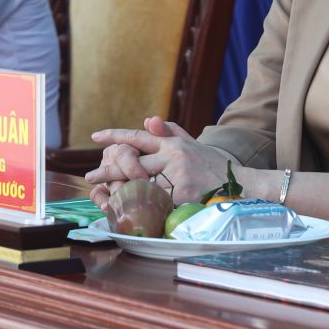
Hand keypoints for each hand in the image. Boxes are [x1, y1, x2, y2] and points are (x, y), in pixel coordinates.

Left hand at [85, 116, 229, 209]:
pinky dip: (140, 205)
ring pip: (141, 182)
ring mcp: (178, 175)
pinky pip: (156, 200)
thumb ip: (168, 132)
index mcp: (172, 142)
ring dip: (119, 189)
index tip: (95, 136)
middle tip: (90, 176)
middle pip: (132, 161)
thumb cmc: (211, 164)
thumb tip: (147, 120)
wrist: (239, 183)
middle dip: (109, 169)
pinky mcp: (183, 194)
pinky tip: (124, 208)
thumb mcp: (190, 144)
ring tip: (102, 194)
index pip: (138, 136)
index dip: (115, 135)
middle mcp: (173, 156)